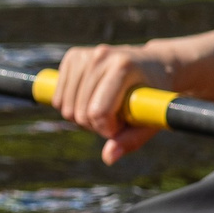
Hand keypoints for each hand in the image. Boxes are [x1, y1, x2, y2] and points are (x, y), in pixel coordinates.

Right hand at [51, 44, 172, 164]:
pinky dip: (70, 106)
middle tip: (115, 119)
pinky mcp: (73, 57)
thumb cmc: (155, 93)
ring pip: (64, 106)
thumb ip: (131, 140)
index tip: (122, 126)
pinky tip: (89, 100)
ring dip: (82, 117)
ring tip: (103, 109)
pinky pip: (57, 97)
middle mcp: (101, 56)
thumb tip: (108, 157)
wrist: (155, 64)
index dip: (107, 128)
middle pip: (79, 111)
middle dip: (95, 125)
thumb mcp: (152, 118)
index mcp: (123, 67)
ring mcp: (84, 55)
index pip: (97, 111)